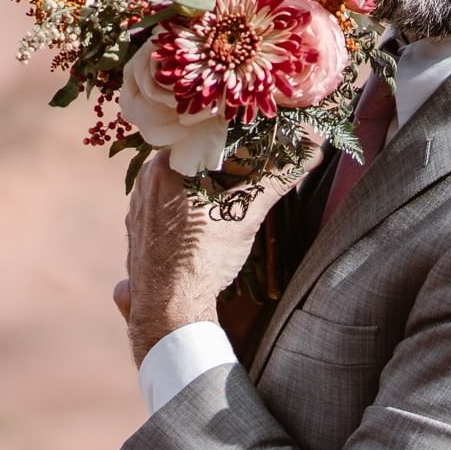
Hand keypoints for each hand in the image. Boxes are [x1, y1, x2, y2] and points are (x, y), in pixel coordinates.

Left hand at [113, 151, 308, 366]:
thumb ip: (276, 179)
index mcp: (165, 167)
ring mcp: (138, 207)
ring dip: (207, 186)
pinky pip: (168, 205)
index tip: (261, 145)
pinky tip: (208, 222)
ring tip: (234, 196)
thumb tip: (312, 152)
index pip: (205, 138)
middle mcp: (145, 182)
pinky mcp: (139, 231)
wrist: (169, 311)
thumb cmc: (202, 260)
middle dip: (225, 165)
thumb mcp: (244, 215)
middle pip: (192, 160)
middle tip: (254, 170)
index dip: (237, 140)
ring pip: (180, 183)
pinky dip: (190, 206)